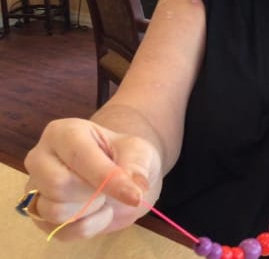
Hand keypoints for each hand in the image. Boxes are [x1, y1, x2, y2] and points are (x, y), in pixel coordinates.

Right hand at [23, 118, 162, 239]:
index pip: (79, 156)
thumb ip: (136, 165)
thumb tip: (136, 188)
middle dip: (94, 193)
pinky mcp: (38, 215)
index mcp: (64, 132)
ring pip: (55, 211)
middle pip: (59, 185)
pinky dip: (88, 226)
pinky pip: (60, 231)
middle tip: (110, 187)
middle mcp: (41, 157)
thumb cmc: (124, 155)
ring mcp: (35, 187)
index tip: (135, 196)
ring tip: (103, 195)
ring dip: (91, 209)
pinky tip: (98, 211)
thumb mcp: (138, 151)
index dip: (106, 178)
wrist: (119, 174)